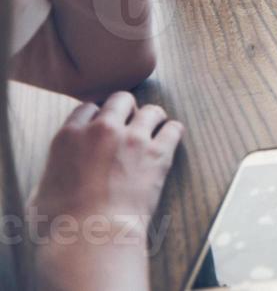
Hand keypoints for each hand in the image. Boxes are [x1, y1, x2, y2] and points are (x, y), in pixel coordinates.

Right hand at [29, 93, 182, 239]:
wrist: (91, 238)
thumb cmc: (59, 226)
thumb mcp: (40, 194)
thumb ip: (52, 173)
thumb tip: (56, 175)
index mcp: (68, 137)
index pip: (87, 108)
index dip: (97, 117)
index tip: (102, 127)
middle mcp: (101, 130)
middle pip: (121, 100)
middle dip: (126, 110)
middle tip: (130, 124)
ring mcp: (132, 139)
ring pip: (151, 110)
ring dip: (153, 119)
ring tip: (153, 130)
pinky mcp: (157, 154)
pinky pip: (174, 129)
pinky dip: (173, 133)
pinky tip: (170, 140)